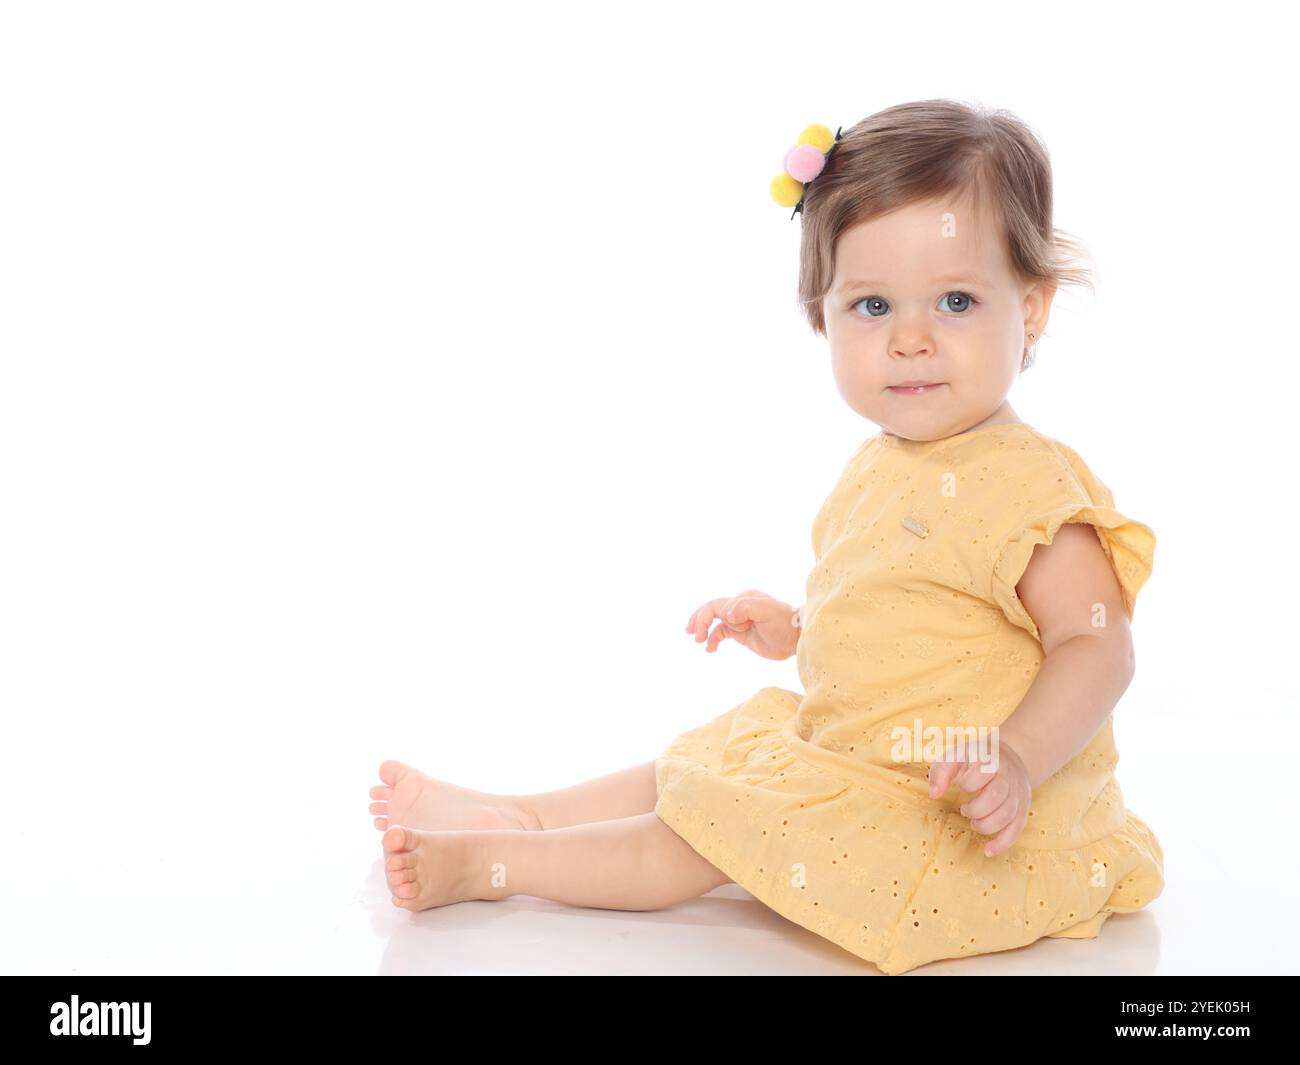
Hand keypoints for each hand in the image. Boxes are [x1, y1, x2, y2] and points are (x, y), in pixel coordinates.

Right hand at [685, 588, 799, 660]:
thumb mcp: (766, 612)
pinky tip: (709, 649)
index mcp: (743, 599)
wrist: (796, 638)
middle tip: (692, 634)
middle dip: (699, 621)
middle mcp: (739, 607)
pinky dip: (713, 639)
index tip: (702, 633)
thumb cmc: (783, 623)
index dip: (705, 617)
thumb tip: (727, 614)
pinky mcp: (741, 632)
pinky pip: (721, 633)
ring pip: (714, 621)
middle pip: (711, 610)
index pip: (716, 605)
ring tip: (697, 640)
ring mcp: (739, 620)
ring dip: (703, 629)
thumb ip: (746, 608)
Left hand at [927, 735, 1032, 857]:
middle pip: (997, 795)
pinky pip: (1017, 828)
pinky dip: (1003, 843)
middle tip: (965, 810)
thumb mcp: (955, 757)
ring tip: (973, 823)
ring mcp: (1018, 793)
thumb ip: (941, 772)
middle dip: (976, 809)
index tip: (959, 786)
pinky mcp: (1022, 808)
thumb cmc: (973, 760)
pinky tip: (988, 850)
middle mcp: (1008, 775)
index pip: (983, 771)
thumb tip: (934, 794)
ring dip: (986, 825)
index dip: (967, 783)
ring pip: (1008, 814)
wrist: (1006, 757)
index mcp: (991, 759)